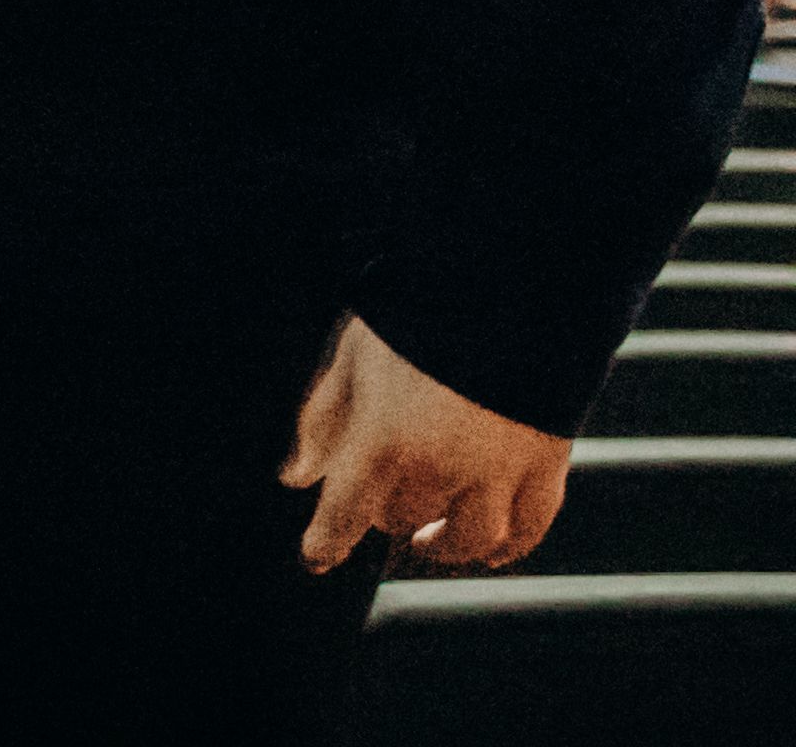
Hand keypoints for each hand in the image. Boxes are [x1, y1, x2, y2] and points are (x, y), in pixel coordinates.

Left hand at [285, 314, 563, 571]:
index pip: (344, 512)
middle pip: (404, 519)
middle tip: (381, 501)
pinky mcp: (547, 466)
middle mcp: (442, 468)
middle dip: (387, 514)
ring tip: (430, 538)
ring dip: (445, 544)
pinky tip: (492, 549)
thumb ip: (322, 421)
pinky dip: (509, 547)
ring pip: (469, 540)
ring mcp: (499, 472)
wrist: (508, 287)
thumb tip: (297, 477)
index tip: (315, 557)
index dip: (325, 541)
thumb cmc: (415, 314)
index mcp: (384, 439)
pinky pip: (529, 529)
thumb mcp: (352, 356)